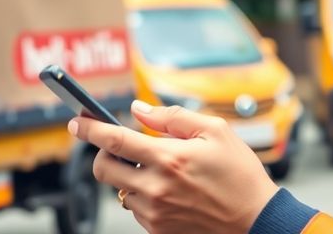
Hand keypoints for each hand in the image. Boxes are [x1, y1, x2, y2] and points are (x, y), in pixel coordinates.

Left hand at [68, 100, 279, 233]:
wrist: (256, 220)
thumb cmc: (240, 174)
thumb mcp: (216, 131)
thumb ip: (173, 117)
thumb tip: (140, 109)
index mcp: (169, 158)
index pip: (114, 140)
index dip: (90, 128)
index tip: (77, 121)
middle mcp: (156, 187)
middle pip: (103, 170)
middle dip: (104, 154)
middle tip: (121, 147)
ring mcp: (155, 212)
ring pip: (119, 189)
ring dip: (129, 176)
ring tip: (161, 171)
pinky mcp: (158, 229)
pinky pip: (136, 208)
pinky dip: (143, 194)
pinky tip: (170, 189)